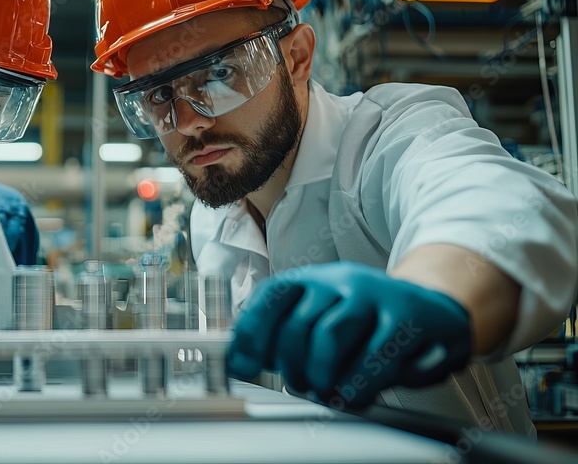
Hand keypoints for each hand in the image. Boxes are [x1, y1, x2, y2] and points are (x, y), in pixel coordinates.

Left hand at [226, 261, 470, 407]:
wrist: (434, 308)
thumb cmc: (368, 322)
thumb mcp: (324, 317)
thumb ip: (282, 335)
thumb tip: (237, 360)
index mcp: (316, 280)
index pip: (272, 296)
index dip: (252, 333)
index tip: (242, 364)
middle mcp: (343, 282)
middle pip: (299, 323)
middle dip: (292, 365)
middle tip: (300, 384)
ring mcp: (377, 297)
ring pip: (330, 335)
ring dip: (321, 374)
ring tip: (327, 391)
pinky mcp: (410, 320)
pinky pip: (376, 356)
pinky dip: (359, 383)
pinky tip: (356, 392)